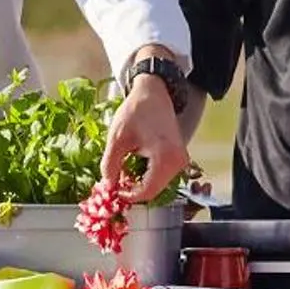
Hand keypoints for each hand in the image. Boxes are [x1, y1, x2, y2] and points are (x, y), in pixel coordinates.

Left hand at [104, 75, 190, 203]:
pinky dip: (147, 175)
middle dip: (133, 190)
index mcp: (165, 157)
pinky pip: (162, 175)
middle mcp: (179, 161)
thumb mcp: (116, 138)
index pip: (147, 192)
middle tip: (116, 181)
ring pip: (158, 184)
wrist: (153, 93)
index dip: (128, 196)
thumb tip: (108, 187)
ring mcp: (181, 160)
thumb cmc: (136, 111)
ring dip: (140, 183)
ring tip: (124, 170)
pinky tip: (134, 164)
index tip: (113, 190)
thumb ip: (110, 166)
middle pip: (153, 190)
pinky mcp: (179, 157)